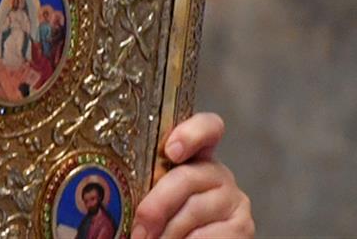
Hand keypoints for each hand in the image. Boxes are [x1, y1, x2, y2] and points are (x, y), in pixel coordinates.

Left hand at [131, 113, 253, 238]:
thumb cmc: (158, 223)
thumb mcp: (148, 200)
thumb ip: (143, 187)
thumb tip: (113, 190)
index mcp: (193, 158)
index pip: (207, 128)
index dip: (191, 134)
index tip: (171, 151)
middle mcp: (217, 173)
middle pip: (187, 177)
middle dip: (156, 207)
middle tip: (139, 231)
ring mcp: (233, 199)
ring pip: (193, 210)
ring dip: (167, 233)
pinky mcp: (243, 227)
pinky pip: (207, 235)